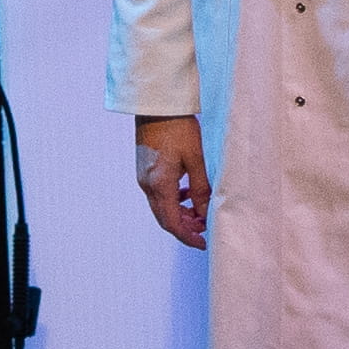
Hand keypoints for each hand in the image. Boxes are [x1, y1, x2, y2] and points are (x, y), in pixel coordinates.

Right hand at [133, 114, 208, 248]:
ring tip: (200, 212)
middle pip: (165, 218)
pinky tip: (188, 193)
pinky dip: (173, 200)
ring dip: (180, 214)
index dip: (188, 236)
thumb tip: (204, 213)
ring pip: (161, 207)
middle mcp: (147, 185)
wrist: (157, 106)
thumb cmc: (177, 128)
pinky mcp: (146, 170)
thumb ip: (200, 188)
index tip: (203, 242)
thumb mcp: (195, 159)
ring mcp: (144, 178)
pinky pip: (158, 194)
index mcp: (159, 184)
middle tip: (205, 229)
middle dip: (185, 228)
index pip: (172, 223)